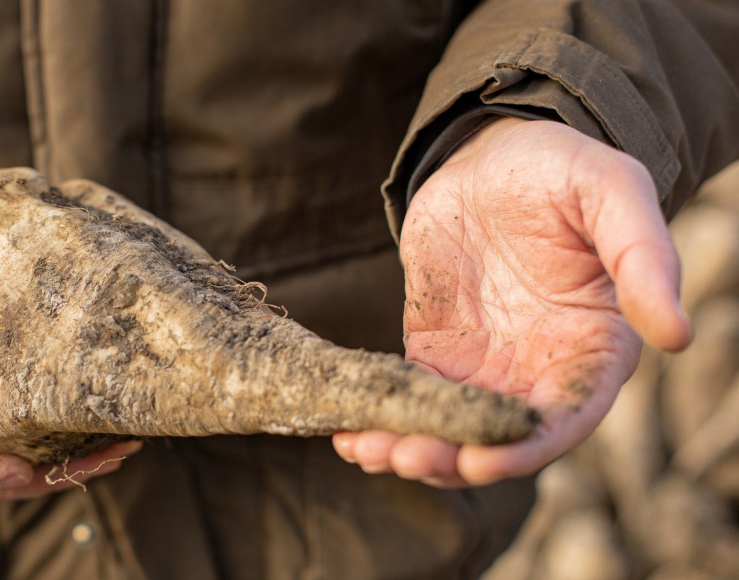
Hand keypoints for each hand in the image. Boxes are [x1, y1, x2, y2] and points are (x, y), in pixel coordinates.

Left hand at [333, 118, 690, 486]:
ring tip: (364, 449)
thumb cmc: (564, 169)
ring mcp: (484, 364)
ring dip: (409, 447)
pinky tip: (348, 431)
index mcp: (591, 348)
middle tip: (404, 458)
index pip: (563, 420)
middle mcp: (538, 370)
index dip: (522, 448)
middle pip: (497, 438)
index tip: (478, 462)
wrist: (495, 152)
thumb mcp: (613, 195)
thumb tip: (678, 335)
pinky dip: (383, 418)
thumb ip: (644, 260)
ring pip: (448, 427)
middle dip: (452, 459)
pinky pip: (411, 396)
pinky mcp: (435, 348)